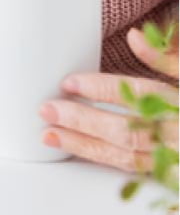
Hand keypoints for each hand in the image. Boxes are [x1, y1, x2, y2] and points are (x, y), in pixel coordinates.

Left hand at [40, 24, 178, 172]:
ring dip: (88, 148)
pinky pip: (140, 173)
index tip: (69, 82)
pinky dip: (109, 163)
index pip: (143, 95)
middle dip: (85, 121)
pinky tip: (82, 153)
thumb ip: (170, 59)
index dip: (104, 89)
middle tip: (47, 110)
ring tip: (51, 136)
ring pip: (131, 158)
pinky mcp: (176, 178)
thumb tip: (134, 36)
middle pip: (131, 130)